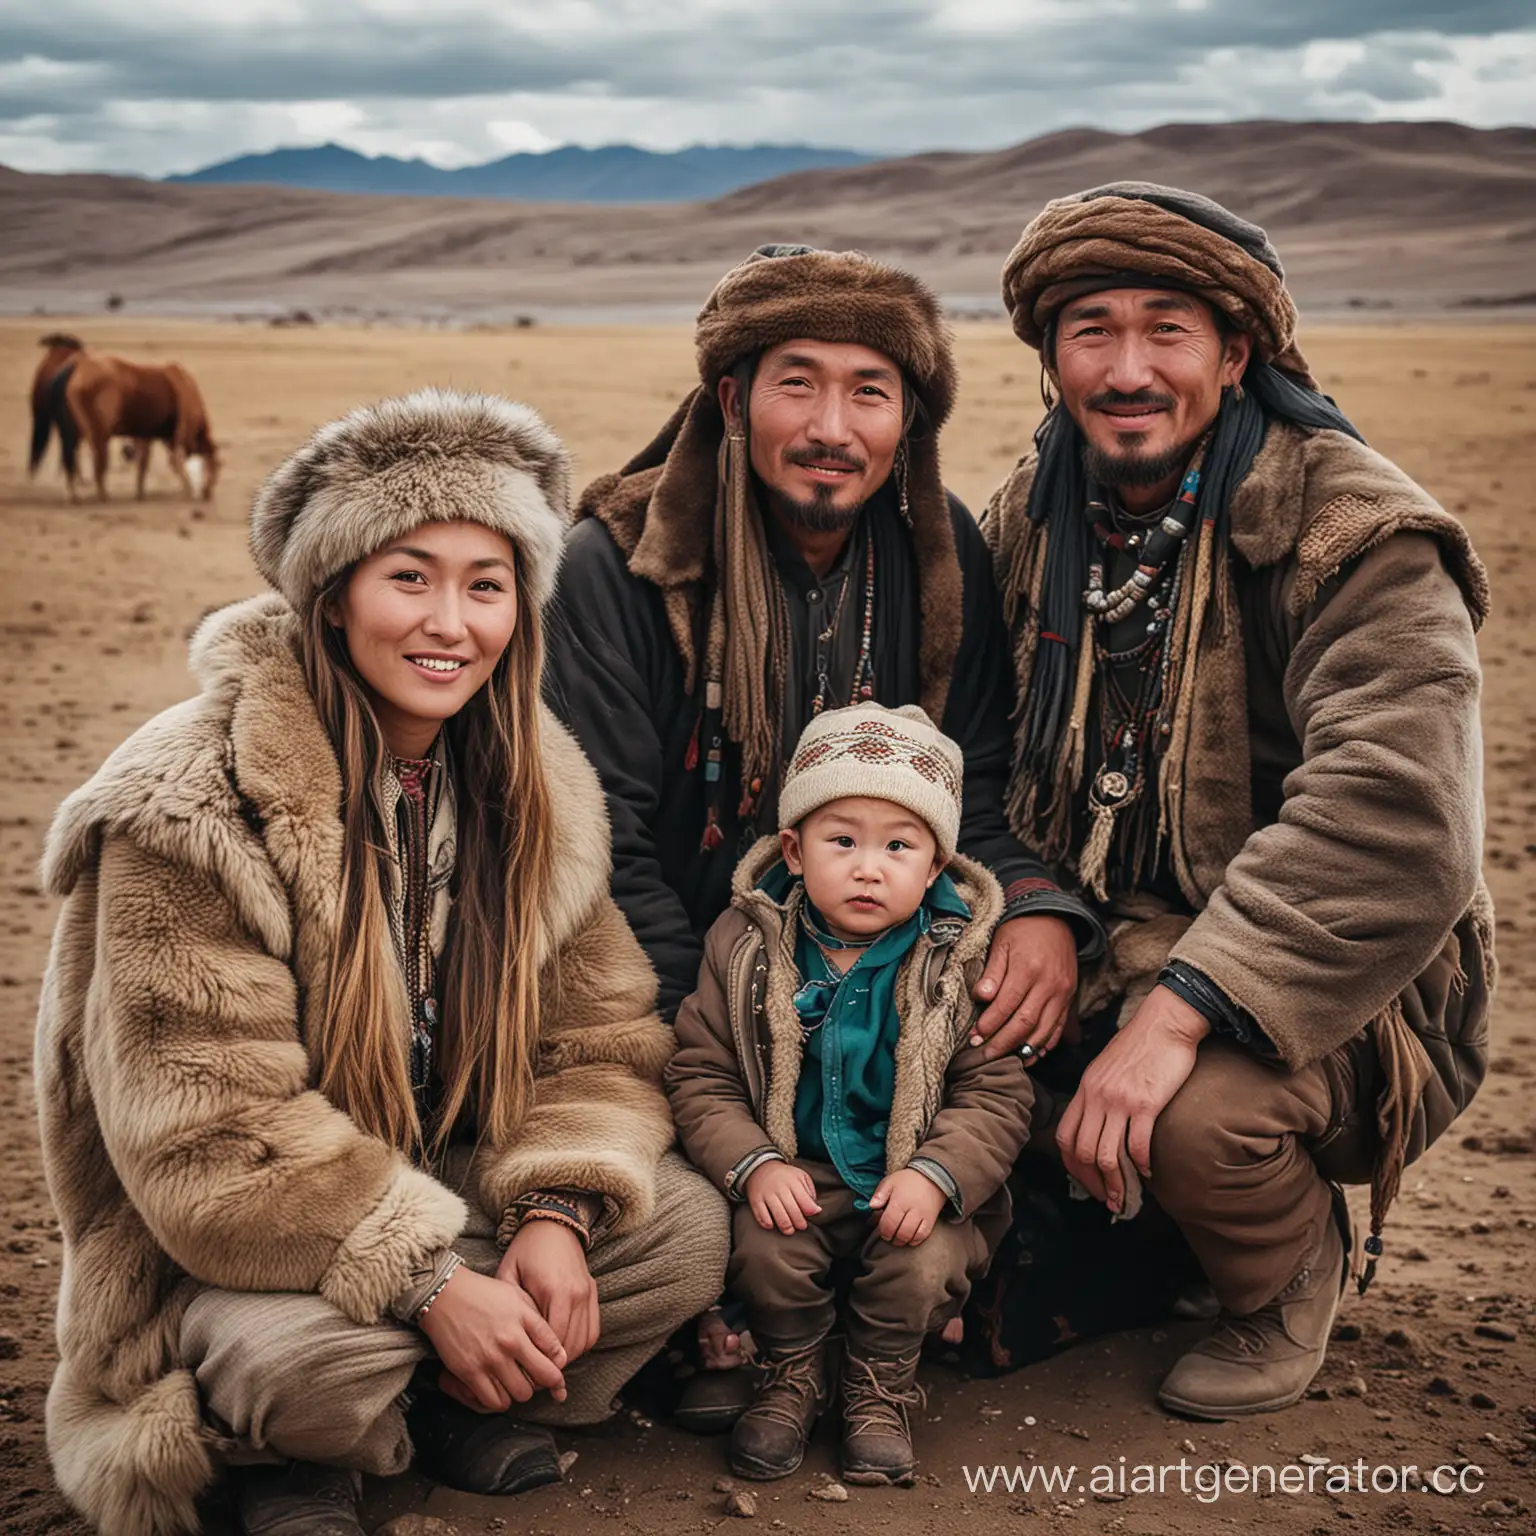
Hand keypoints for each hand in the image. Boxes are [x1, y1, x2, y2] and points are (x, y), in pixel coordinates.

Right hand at [415, 1266, 567, 1412]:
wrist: (445, 1294)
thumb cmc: (484, 1293)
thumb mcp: (519, 1299)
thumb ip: (540, 1325)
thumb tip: (559, 1354)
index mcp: (523, 1325)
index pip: (553, 1360)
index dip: (558, 1374)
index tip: (556, 1376)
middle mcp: (507, 1345)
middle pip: (538, 1382)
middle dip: (541, 1383)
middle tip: (534, 1378)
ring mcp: (487, 1361)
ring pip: (518, 1396)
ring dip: (520, 1392)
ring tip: (516, 1381)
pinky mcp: (468, 1373)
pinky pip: (493, 1401)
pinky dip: (500, 1400)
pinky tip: (499, 1388)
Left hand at [497, 1219, 600, 1364]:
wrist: (553, 1223)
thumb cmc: (526, 1250)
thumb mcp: (508, 1274)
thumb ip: (511, 1307)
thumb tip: (512, 1341)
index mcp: (553, 1290)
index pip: (553, 1341)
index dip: (541, 1361)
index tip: (526, 1371)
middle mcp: (576, 1293)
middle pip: (570, 1345)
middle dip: (554, 1364)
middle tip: (535, 1374)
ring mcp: (588, 1293)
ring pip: (584, 1341)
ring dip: (568, 1356)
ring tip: (549, 1364)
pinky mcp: (593, 1292)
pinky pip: (593, 1330)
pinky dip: (581, 1344)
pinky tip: (565, 1347)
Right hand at [744, 1161, 821, 1233]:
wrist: (760, 1167)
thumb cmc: (785, 1176)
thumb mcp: (800, 1176)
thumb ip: (809, 1191)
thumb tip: (815, 1209)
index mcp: (793, 1181)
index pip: (804, 1200)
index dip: (810, 1211)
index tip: (812, 1215)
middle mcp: (779, 1188)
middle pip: (792, 1210)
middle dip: (799, 1222)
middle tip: (802, 1226)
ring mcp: (767, 1194)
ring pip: (778, 1215)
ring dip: (786, 1226)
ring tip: (790, 1231)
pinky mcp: (755, 1200)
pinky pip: (761, 1215)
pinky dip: (767, 1223)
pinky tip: (772, 1226)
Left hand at [868, 1168, 945, 1245]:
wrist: (930, 1177)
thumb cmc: (907, 1181)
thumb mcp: (890, 1182)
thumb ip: (879, 1194)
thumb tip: (872, 1206)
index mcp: (899, 1201)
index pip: (889, 1222)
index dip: (883, 1231)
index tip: (882, 1231)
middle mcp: (912, 1210)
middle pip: (901, 1232)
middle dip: (892, 1238)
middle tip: (889, 1236)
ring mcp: (923, 1216)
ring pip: (912, 1236)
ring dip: (903, 1241)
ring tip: (898, 1238)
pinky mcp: (931, 1220)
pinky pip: (923, 1235)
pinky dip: (915, 1240)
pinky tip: (909, 1238)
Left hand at [971, 914, 1078, 1061]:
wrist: (1055, 917)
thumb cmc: (1022, 929)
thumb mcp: (1001, 942)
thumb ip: (992, 972)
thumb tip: (981, 998)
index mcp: (1028, 968)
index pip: (1006, 1005)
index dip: (989, 1025)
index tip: (975, 1038)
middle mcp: (1048, 984)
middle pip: (1025, 1023)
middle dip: (1003, 1043)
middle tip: (984, 1054)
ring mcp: (1062, 993)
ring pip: (1044, 1030)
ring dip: (1024, 1049)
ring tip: (1005, 1058)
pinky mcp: (1070, 998)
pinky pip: (1058, 1027)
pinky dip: (1045, 1044)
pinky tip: (1031, 1054)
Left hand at [1056, 984, 1210, 1213]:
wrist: (1165, 1023)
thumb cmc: (1140, 1045)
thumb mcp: (1106, 1068)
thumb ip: (1097, 1095)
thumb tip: (1098, 1124)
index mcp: (1085, 1089)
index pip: (1065, 1137)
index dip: (1072, 1167)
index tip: (1087, 1183)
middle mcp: (1096, 1097)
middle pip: (1082, 1152)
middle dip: (1093, 1184)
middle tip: (1108, 1201)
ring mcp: (1119, 1101)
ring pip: (1106, 1156)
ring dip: (1115, 1184)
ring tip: (1124, 1200)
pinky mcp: (1145, 1104)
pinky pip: (1137, 1145)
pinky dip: (1141, 1166)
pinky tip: (1147, 1172)